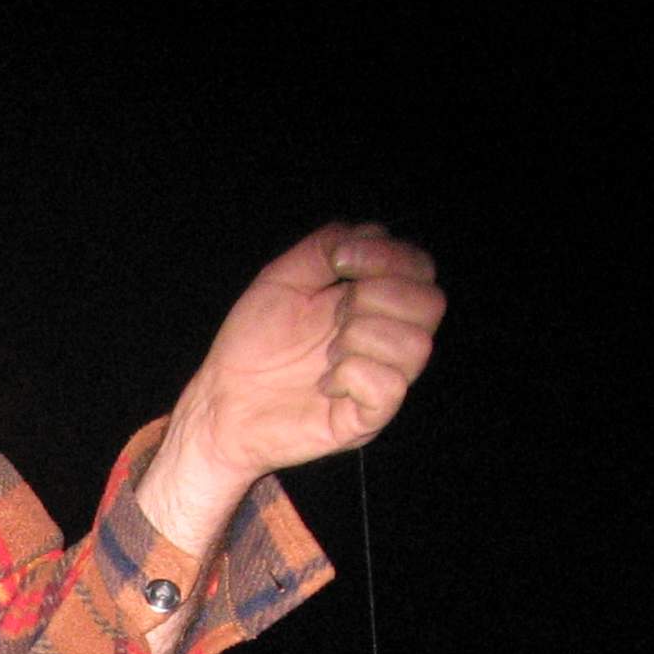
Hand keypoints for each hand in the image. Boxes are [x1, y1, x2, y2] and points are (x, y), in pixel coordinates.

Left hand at [141, 224, 444, 552]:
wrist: (222, 401)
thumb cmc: (253, 344)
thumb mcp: (282, 279)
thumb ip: (323, 248)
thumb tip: (369, 235)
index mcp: (372, 302)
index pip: (420, 269)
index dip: (391, 256)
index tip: (340, 261)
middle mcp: (386, 340)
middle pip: (431, 303)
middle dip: (378, 296)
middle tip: (335, 313)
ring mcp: (380, 380)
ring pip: (417, 345)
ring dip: (363, 336)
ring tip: (328, 352)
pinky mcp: (366, 418)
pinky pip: (389, 387)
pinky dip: (352, 374)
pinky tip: (325, 383)